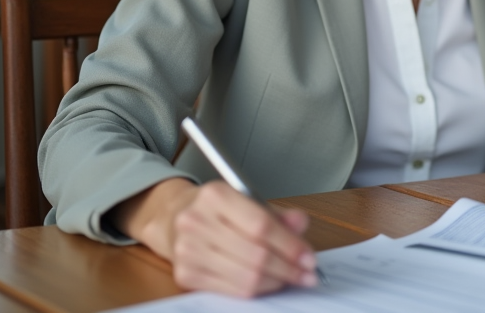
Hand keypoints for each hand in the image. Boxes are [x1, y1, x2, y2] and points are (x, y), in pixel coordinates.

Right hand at [113, 178, 317, 296]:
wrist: (174, 219)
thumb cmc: (218, 210)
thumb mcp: (248, 200)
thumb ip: (277, 214)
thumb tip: (300, 225)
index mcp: (216, 195)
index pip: (260, 225)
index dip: (290, 245)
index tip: (310, 258)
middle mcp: (196, 221)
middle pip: (255, 254)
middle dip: (288, 268)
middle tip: (307, 274)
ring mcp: (187, 250)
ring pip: (245, 276)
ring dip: (276, 281)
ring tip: (291, 278)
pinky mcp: (184, 274)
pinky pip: (231, 290)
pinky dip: (257, 289)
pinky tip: (269, 283)